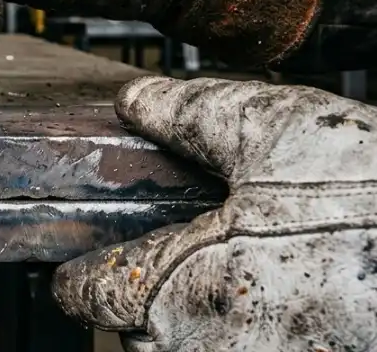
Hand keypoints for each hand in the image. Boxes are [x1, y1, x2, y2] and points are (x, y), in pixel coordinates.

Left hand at [52, 76, 376, 351]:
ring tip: (255, 274)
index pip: (83, 294)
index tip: (87, 258)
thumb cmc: (373, 206)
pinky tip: (293, 297)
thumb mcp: (274, 133)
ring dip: (203, 321)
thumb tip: (135, 102)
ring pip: (190, 351)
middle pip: (137, 333)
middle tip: (203, 249)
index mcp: (173, 290)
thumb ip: (188, 116)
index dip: (81, 268)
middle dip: (157, 292)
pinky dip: (251, 334)